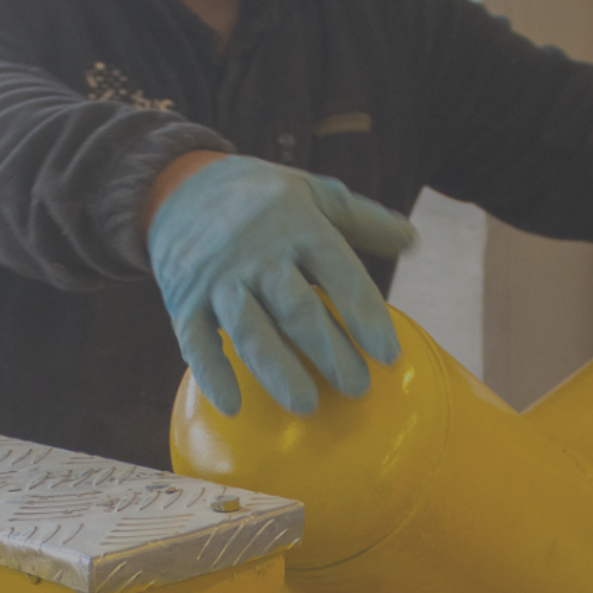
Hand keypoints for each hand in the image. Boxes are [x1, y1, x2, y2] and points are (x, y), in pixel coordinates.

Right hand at [147, 155, 415, 413]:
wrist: (180, 186)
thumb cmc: (262, 199)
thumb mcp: (313, 194)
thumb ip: (362, 220)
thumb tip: (412, 240)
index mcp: (296, 223)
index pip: (338, 271)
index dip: (365, 314)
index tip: (389, 355)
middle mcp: (256, 251)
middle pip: (296, 308)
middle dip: (329, 351)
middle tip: (358, 389)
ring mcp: (217, 278)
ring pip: (250, 329)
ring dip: (277, 370)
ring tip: (306, 406)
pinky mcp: (184, 300)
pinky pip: (195, 340)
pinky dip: (211, 373)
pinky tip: (231, 406)